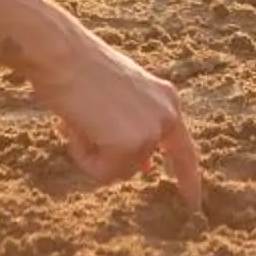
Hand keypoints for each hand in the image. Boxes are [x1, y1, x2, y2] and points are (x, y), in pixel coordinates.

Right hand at [27, 31, 204, 214]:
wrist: (61, 51)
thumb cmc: (78, 67)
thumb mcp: (117, 97)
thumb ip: (132, 126)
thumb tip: (144, 167)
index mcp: (166, 99)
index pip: (183, 149)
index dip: (187, 179)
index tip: (194, 204)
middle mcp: (166, 115)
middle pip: (136, 165)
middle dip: (105, 158)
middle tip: (78, 124)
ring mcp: (151, 131)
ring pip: (114, 171)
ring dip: (89, 153)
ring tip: (78, 119)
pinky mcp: (132, 144)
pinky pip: (101, 172)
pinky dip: (83, 156)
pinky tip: (76, 126)